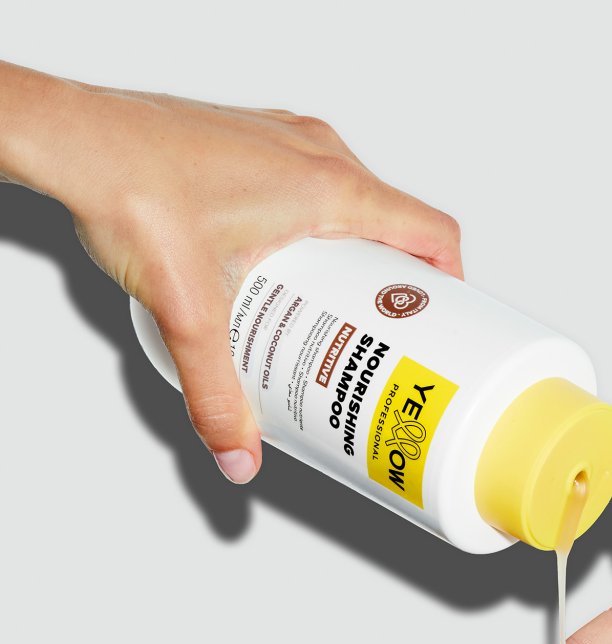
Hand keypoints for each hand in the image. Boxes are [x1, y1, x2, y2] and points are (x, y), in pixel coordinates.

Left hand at [1, 62, 460, 482]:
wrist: (69, 136)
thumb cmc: (127, 185)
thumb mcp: (188, 310)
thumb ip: (218, 393)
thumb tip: (240, 451)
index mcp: (328, 187)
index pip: (431, 232)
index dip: (454, 284)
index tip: (449, 325)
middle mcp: (317, 154)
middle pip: (399, 224)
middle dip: (400, 283)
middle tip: (382, 334)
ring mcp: (288, 143)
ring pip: (359, 203)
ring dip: (360, 255)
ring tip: (336, 307)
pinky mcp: (259, 145)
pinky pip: (320, 187)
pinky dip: (325, 229)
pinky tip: (289, 267)